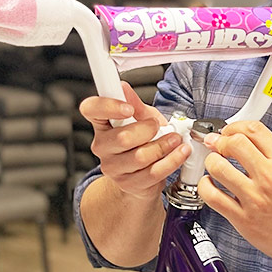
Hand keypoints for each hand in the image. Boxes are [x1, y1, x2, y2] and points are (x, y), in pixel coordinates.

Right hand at [79, 82, 190, 200]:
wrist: (141, 176)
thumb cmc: (141, 142)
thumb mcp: (141, 118)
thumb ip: (136, 105)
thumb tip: (124, 87)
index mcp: (102, 124)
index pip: (91, 109)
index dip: (108, 106)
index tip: (128, 108)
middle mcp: (103, 146)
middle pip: (123, 138)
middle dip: (148, 130)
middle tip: (159, 127)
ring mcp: (114, 167)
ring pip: (141, 157)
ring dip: (164, 146)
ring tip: (176, 140)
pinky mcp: (129, 184)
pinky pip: (153, 172)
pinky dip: (172, 161)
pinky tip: (180, 153)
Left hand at [198, 121, 271, 271]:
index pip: (253, 130)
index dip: (235, 127)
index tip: (230, 132)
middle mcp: (270, 177)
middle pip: (233, 144)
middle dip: (221, 141)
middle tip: (218, 146)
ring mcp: (255, 199)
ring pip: (218, 167)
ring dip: (211, 161)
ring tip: (214, 165)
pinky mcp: (244, 219)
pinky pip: (213, 197)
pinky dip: (205, 186)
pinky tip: (211, 185)